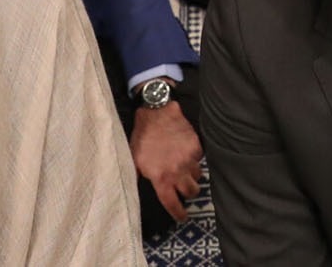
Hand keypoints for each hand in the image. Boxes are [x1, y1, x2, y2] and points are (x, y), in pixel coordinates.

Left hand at [129, 101, 202, 222]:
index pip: (172, 204)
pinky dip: (194, 159)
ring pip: (197, 176)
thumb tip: (132, 194)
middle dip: (188, 193)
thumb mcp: (134, 160)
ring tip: (184, 169)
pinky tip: (186, 153)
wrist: (156, 113)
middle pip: (191, 192)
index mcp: (161, 178)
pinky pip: (199, 159)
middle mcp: (177, 172)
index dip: (178, 213)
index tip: (182, 217)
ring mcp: (189, 159)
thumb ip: (137, 179)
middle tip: (183, 190)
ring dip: (192, 175)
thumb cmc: (142, 137)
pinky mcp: (196, 147)